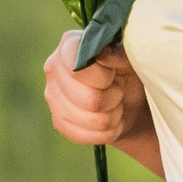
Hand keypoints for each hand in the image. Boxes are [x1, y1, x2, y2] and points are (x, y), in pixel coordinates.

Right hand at [44, 32, 150, 149]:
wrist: (130, 100)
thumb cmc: (129, 72)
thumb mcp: (130, 59)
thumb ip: (117, 53)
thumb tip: (101, 54)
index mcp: (69, 45)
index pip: (78, 69)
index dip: (103, 77)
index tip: (113, 74)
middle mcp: (53, 68)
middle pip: (89, 99)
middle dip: (113, 98)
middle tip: (118, 90)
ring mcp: (52, 96)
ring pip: (92, 120)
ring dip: (113, 116)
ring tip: (115, 104)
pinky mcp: (58, 121)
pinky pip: (85, 136)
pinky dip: (106, 132)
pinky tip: (109, 121)